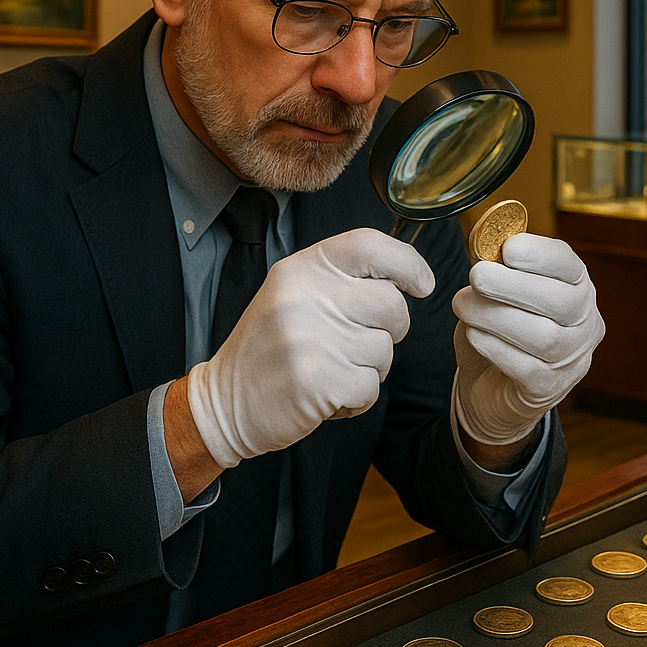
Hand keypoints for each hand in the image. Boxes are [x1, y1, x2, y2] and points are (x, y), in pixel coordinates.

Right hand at [186, 227, 434, 467]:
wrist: (226, 401)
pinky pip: (371, 387)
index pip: (370, 245)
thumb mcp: (293, 293)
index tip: (421, 285)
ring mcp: (312, 340)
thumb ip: (341, 279)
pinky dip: (358, 398)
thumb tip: (407, 277)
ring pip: (384, 350)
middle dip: (390, 328)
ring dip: (369, 368)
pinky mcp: (319, 382)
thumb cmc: (271, 347)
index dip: (407, 263)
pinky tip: (328, 394)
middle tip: (360, 341)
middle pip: (391, 303)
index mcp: (301, 269)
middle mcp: (306, 298)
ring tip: (332, 370)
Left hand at [451, 234, 603, 446]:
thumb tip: (484, 253)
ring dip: (497, 316)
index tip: (508, 248)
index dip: (541, 255)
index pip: (569, 266)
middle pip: (561, 302)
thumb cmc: (499, 330)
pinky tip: (473, 334)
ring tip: (463, 305)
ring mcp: (571, 361)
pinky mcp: (547, 389)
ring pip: (544, 337)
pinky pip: (525, 367)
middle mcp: (584, 325)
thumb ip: (497, 271)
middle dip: (515, 285)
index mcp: (576, 289)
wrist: (491, 388)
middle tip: (476, 275)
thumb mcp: (499, 293)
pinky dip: (494, 346)